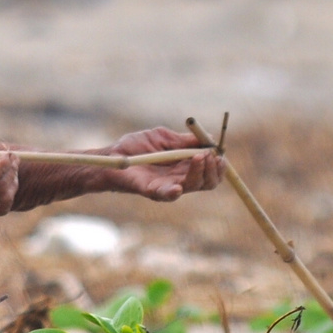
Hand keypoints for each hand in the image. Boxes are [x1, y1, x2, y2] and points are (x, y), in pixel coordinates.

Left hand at [101, 127, 222, 202]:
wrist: (112, 156)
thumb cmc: (135, 146)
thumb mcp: (163, 137)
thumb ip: (184, 140)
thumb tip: (209, 137)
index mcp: (184, 166)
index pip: (210, 169)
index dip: (219, 163)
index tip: (220, 151)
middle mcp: (180, 179)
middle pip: (208, 181)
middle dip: (214, 169)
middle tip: (211, 156)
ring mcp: (168, 186)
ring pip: (194, 186)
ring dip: (200, 172)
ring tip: (199, 157)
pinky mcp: (152, 191)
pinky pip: (167, 196)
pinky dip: (174, 192)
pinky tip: (178, 186)